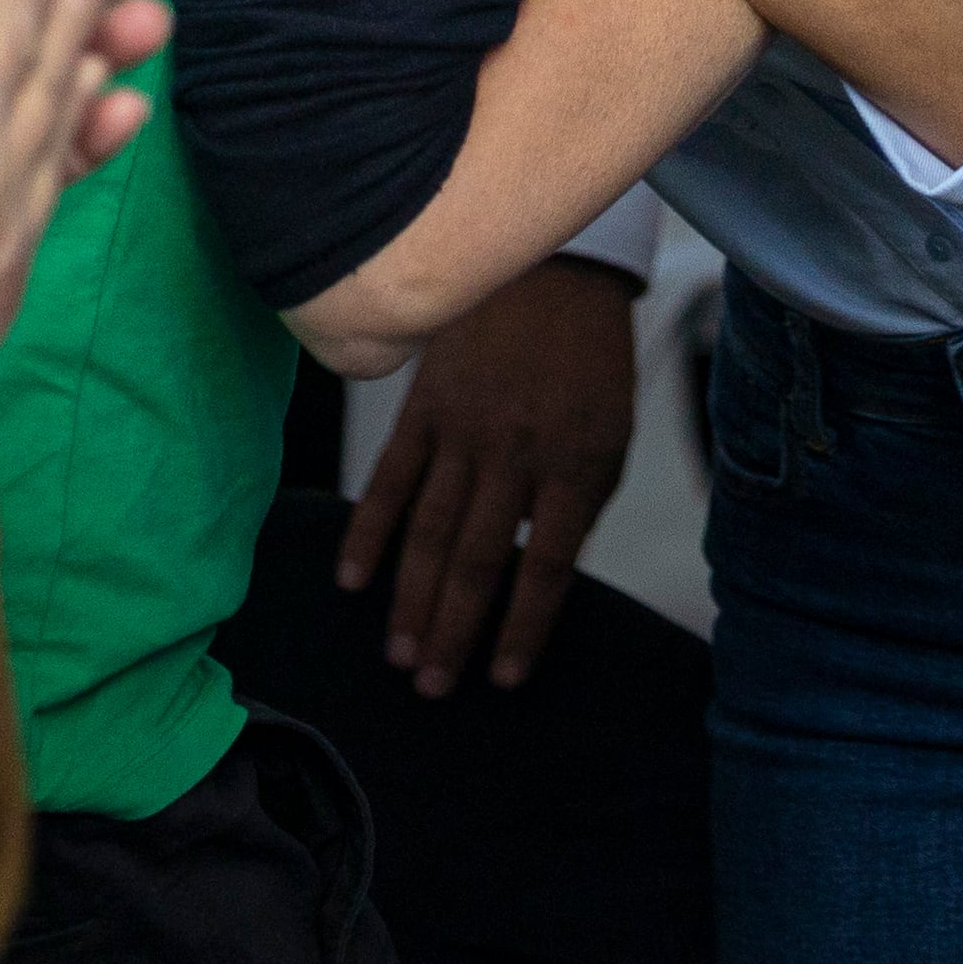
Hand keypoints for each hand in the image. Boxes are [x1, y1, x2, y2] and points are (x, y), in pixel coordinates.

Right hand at [342, 257, 638, 694]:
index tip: (503, 679)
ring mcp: (463, 429)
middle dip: (452, 630)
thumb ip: (576, 509)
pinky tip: (352, 579)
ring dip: (409, 599)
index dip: (523, 627)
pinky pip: (390, 479)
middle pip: (475, 559)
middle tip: (432, 689)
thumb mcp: (610, 440)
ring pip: (427, 530)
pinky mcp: (423, 407)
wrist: (553, 274)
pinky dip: (369, 531)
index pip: (545, 566)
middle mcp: (515, 453)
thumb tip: (538, 583)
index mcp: (574, 464)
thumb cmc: (589, 368)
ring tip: (399, 655)